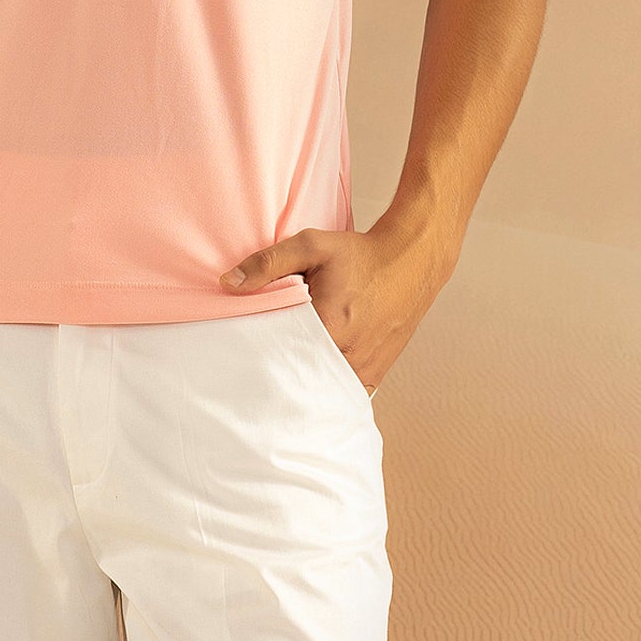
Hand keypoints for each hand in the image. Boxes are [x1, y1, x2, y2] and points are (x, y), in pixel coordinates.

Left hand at [219, 218, 457, 393]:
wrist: (412, 261)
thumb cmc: (361, 254)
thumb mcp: (312, 246)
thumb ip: (267, 263)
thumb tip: (228, 283)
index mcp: (328, 328)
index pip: (278, 357)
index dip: (257, 358)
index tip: (241, 358)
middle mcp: (348, 355)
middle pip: (299, 381)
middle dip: (277, 379)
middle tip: (254, 377)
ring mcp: (364, 369)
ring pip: (322, 393)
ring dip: (303, 390)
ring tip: (281, 384)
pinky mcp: (375, 374)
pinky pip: (344, 395)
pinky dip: (327, 393)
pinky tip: (311, 388)